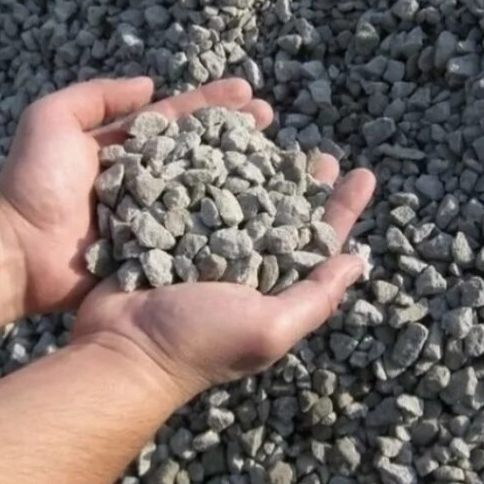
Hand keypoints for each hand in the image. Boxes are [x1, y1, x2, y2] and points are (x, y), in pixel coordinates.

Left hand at [0, 77, 272, 312]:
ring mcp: (153, 220)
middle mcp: (145, 181)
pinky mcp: (155, 255)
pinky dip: (225, 231)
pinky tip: (261, 219)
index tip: (249, 91)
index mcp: (125, 148)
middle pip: (200, 153)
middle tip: (273, 121)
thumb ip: (97, 97)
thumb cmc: (31, 182)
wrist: (16, 250)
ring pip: (205, 195)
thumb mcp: (53, 119)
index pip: (178, 120)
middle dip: (237, 135)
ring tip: (278, 164)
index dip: (213, 105)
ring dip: (242, 179)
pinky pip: (195, 240)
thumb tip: (149, 84)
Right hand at [71, 157, 375, 400]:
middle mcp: (242, 267)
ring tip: (273, 135)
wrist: (122, 348)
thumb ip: (316, 296)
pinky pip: (189, 193)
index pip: (317, 243)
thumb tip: (358, 262)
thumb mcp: (270, 327)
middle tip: (319, 151)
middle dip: (301, 182)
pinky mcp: (164, 233)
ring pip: (236, 197)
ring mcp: (201, 248)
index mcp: (272, 288)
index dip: (340, 209)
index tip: (362, 175)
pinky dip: (202, 168)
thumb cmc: (199, 345)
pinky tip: (216, 140)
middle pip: (281, 214)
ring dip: (255, 166)